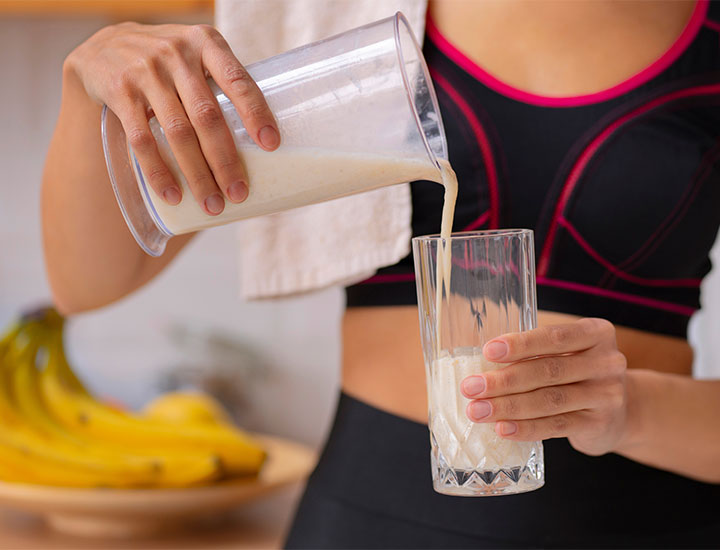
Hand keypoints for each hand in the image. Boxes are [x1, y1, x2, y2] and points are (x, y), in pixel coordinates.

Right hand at [65, 22, 279, 215]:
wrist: (104, 45)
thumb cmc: (170, 62)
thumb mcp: (196, 56)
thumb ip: (222, 85)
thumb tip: (260, 144)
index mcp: (206, 44)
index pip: (237, 80)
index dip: (256, 113)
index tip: (271, 145)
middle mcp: (177, 54)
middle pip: (208, 116)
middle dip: (226, 161)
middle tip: (239, 193)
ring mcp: (146, 73)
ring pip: (178, 133)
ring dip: (197, 175)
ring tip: (212, 204)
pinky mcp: (120, 92)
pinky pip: (141, 140)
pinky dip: (158, 172)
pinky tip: (173, 195)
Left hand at [461, 318, 627, 455]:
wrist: (624, 411)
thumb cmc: (578, 374)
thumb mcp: (567, 353)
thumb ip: (536, 352)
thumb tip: (481, 363)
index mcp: (596, 333)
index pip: (554, 337)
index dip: (521, 344)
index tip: (488, 351)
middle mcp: (607, 362)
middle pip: (548, 370)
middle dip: (504, 380)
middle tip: (471, 387)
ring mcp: (606, 395)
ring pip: (549, 400)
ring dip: (508, 406)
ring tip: (477, 410)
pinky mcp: (599, 424)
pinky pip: (557, 426)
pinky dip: (527, 428)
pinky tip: (503, 428)